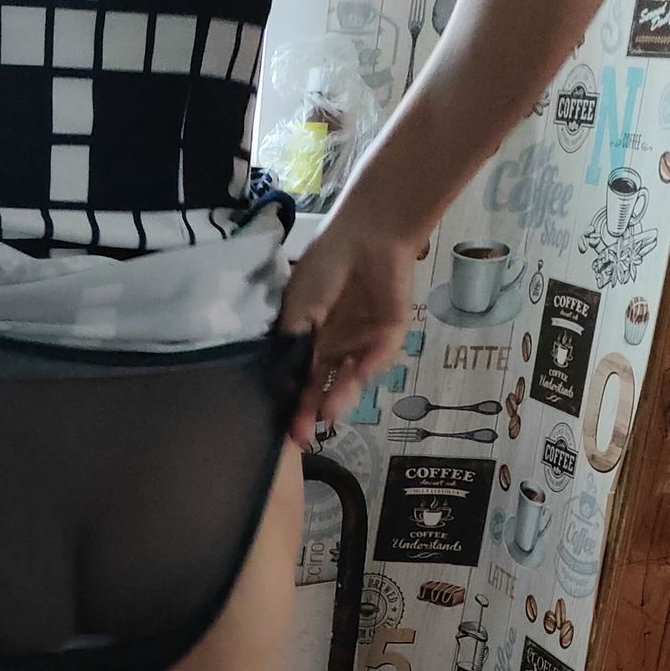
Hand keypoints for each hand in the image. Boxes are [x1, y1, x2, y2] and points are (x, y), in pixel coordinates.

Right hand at [275, 211, 418, 448]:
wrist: (368, 233)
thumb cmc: (325, 266)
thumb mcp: (296, 309)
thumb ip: (291, 347)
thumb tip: (281, 383)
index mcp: (309, 338)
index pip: (298, 378)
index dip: (290, 402)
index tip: (281, 428)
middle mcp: (335, 345)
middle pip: (322, 386)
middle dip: (311, 411)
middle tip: (303, 437)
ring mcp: (362, 342)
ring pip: (348, 378)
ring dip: (338, 397)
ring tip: (326, 414)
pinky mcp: (388, 335)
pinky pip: (375, 360)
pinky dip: (363, 374)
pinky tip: (349, 384)